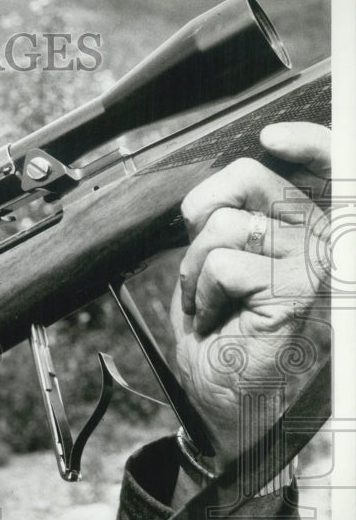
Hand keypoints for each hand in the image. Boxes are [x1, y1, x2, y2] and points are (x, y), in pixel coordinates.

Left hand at [171, 121, 331, 472]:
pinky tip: (219, 315)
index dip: (306, 140)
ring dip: (194, 266)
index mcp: (306, 219)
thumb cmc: (220, 319)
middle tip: (204, 261)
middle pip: (245, 177)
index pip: (325, 161)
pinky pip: (222, 265)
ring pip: (223, 226)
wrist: (217, 384)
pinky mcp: (296, 292)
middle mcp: (321, 234)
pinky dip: (202, 292)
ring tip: (211, 297)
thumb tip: (218, 179)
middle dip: (200, 216)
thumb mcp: (220, 254)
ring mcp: (314, 263)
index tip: (274, 136)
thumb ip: (231, 213)